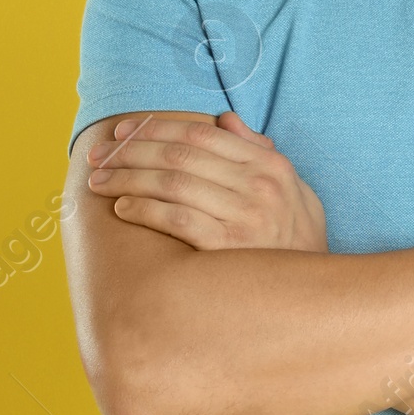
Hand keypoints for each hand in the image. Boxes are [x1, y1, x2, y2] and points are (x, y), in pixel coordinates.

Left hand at [84, 112, 327, 251]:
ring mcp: (245, 216)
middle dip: (130, 151)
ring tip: (99, 183)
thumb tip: (226, 119)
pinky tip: (122, 208)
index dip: (156, 128)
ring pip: (171, 183)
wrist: (316, 295)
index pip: (201, 134)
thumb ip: (260, 151)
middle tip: (97, 156)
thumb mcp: (293, 189)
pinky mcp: (229, 247)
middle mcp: (259, 185)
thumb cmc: (298, 241)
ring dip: (127, 179)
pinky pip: (175, 219)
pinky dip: (144, 209)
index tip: (123, 131)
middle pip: (179, 155)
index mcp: (270, 165)